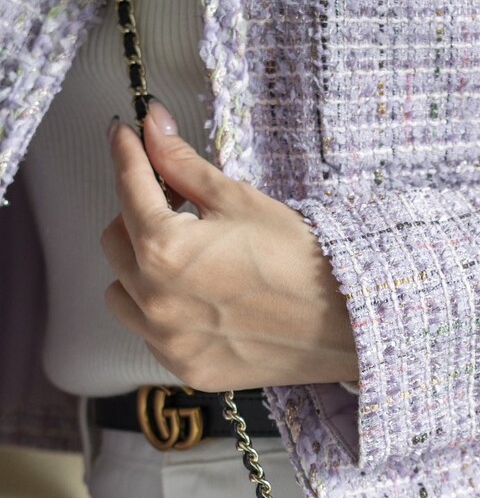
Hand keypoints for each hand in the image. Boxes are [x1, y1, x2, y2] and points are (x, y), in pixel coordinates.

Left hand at [101, 99, 359, 390]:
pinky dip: (160, 313)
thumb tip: (153, 128)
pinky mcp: (187, 368)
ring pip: (122, 294)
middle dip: (136, 215)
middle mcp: (155, 300)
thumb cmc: (302, 263)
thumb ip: (183, 165)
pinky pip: (149, 335)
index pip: (127, 186)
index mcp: (165, 249)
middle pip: (115, 241)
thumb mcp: (241, 201)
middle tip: (173, 204)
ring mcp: (169, 341)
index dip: (126, 152)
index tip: (126, 136)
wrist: (346, 325)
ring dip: (139, 269)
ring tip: (182, 260)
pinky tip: (196, 299)